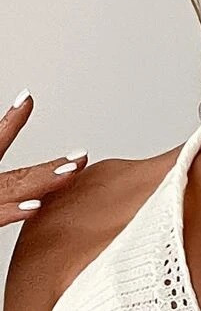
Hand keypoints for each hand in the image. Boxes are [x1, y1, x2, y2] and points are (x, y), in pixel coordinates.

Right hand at [0, 88, 87, 227]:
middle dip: (53, 166)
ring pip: (13, 187)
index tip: (28, 99)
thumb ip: (5, 191)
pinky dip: (13, 211)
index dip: (12, 122)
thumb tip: (23, 196)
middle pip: (19, 174)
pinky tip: (36, 208)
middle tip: (83, 156)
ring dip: (45, 179)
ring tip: (73, 170)